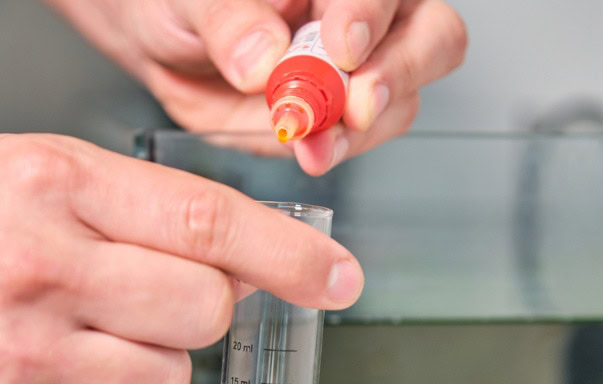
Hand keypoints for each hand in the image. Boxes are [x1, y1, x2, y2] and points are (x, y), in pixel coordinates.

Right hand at [0, 134, 362, 383]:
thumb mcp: (54, 178)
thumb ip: (159, 212)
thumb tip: (258, 268)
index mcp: (53, 185)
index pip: (205, 222)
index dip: (287, 254)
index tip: (336, 276)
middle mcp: (34, 269)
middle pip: (204, 311)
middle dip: (199, 308)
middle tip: (145, 292)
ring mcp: (15, 357)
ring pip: (169, 382)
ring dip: (149, 362)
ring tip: (86, 333)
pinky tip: (57, 376)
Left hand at [45, 0, 467, 174]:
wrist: (169, 45)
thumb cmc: (184, 4)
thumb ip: (228, 18)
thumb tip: (264, 57)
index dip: (369, 15)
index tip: (342, 48)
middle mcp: (365, 15)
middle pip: (434, 36)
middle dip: (398, 73)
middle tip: (355, 104)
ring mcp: (363, 69)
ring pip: (404, 98)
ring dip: (362, 129)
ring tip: (314, 141)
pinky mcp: (344, 117)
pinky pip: (364, 137)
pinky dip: (338, 150)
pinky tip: (309, 151)